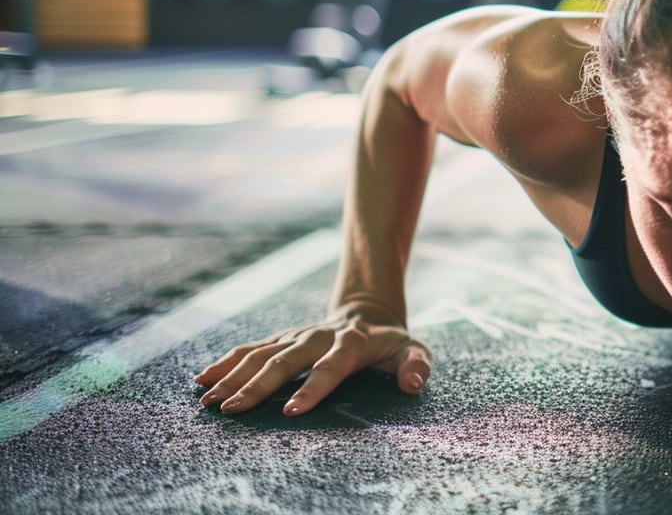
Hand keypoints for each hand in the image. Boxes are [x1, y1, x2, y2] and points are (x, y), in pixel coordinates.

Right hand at [194, 300, 431, 415]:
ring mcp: (296, 336)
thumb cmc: (391, 343)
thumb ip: (417, 366)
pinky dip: (226, 362)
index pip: (332, 365)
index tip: (292, 411)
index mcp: (351, 343)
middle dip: (258, 386)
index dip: (314, 387)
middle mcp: (318, 336)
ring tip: (210, 400)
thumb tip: (413, 384)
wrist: (368, 313)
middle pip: (285, 360)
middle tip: (233, 410)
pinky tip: (203, 379)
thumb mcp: (413, 350)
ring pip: (260, 353)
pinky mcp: (281, 338)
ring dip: (233, 376)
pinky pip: (250, 348)